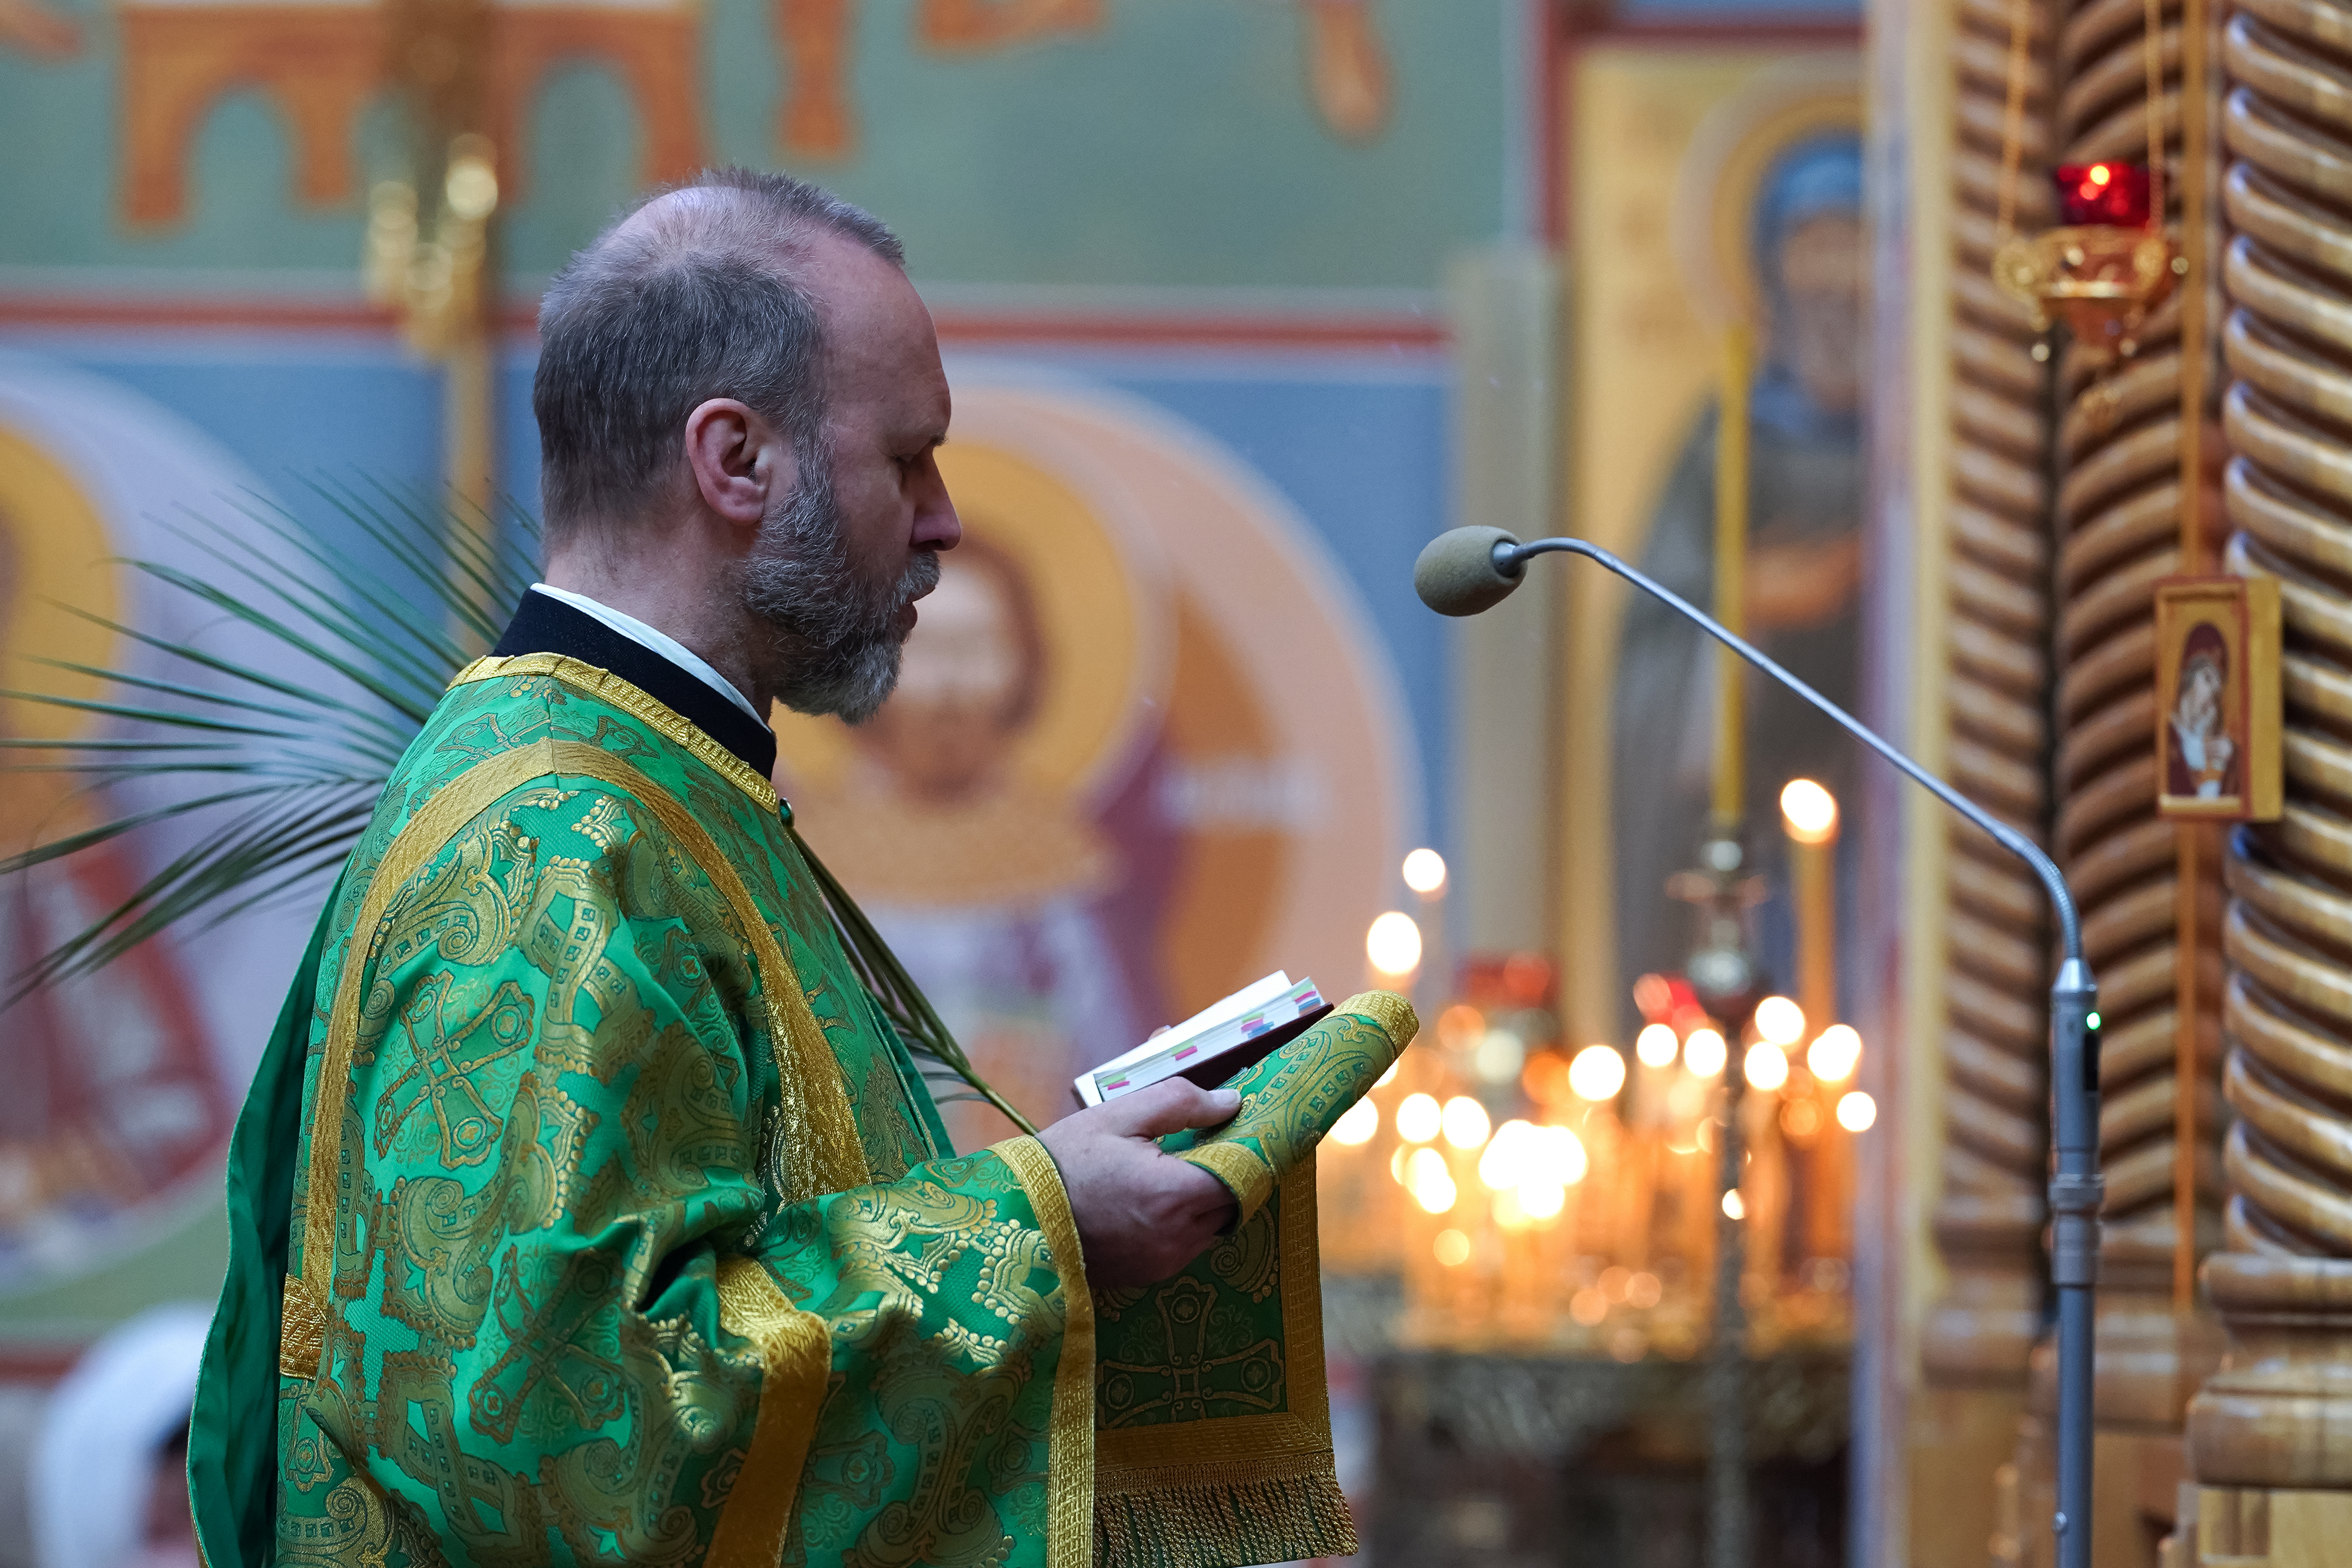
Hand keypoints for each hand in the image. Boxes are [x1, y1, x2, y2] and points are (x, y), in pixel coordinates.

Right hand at [1035, 1079, 1240, 1289]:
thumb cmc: (1065, 1160)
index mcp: (1174, 1194)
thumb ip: (1180, 1102)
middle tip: (1205, 1143)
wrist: (1017, 1214)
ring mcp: (1165, 1261)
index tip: (1238, 1130)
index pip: (1243, 1174)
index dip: (1246, 1150)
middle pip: (1233, 1202)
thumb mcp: (1119, 1115)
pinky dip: (1185, 1221)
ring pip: (1214, 1226)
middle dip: (1227, 1172)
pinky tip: (1157, 1199)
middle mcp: (1178, 1236)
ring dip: (1207, 1199)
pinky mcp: (1151, 1275)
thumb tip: (1230, 1102)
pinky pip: (1189, 1245)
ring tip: (1176, 1170)